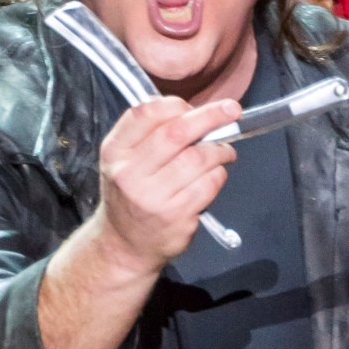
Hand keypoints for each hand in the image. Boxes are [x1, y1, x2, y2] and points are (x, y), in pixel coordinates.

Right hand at [96, 97, 241, 270]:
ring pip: (198, 158)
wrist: (124, 244)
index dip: (177, 104)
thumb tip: (196, 111)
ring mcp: (152, 197)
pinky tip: (215, 175)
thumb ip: (150, 132)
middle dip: (211, 116)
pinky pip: (208, 184)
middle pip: (177, 132)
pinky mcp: (176, 216)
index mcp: (115, 151)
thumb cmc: (130, 192)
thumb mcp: (123, 159)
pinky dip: (219, 174)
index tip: (195, 106)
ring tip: (225, 151)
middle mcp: (129, 172)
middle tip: (232, 110)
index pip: (146, 112)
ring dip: (220, 150)